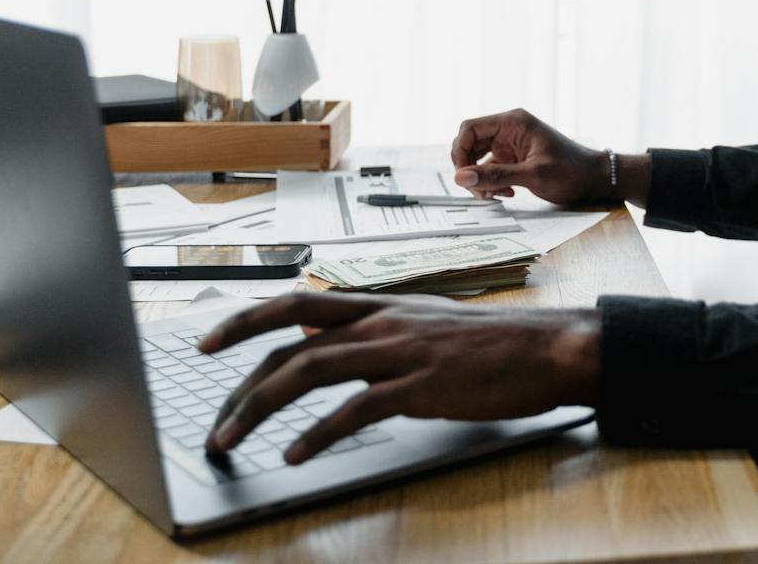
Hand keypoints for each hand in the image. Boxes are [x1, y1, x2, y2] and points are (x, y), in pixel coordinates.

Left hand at [198, 292, 599, 463]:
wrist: (548, 347)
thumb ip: (377, 332)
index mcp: (381, 307)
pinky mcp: (421, 387)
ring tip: (232, 440)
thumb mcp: (426, 325)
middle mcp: (382, 323)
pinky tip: (297, 455)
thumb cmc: (494, 344)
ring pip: (310, 371)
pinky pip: (357, 410)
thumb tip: (328, 339)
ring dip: (261, 408)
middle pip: (290, 340)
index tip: (209, 340)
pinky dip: (319, 434)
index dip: (247, 319)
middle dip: (239, 376)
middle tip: (212, 414)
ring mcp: (400, 353)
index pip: (297, 303)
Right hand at [450, 108, 610, 204]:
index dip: (460, 151)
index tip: (463, 176)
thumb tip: (460, 177)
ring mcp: (510, 145)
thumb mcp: (533, 175)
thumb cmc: (571, 171)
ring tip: (494, 194)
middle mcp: (508, 130)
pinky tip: (507, 194)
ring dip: (480, 179)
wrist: (594, 179)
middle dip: (469, 169)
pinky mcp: (513, 160)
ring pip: (478, 159)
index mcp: (513, 122)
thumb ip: (496, 176)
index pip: (470, 128)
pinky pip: (490, 170)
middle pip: (470, 144)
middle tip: (479, 190)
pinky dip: (492, 183)